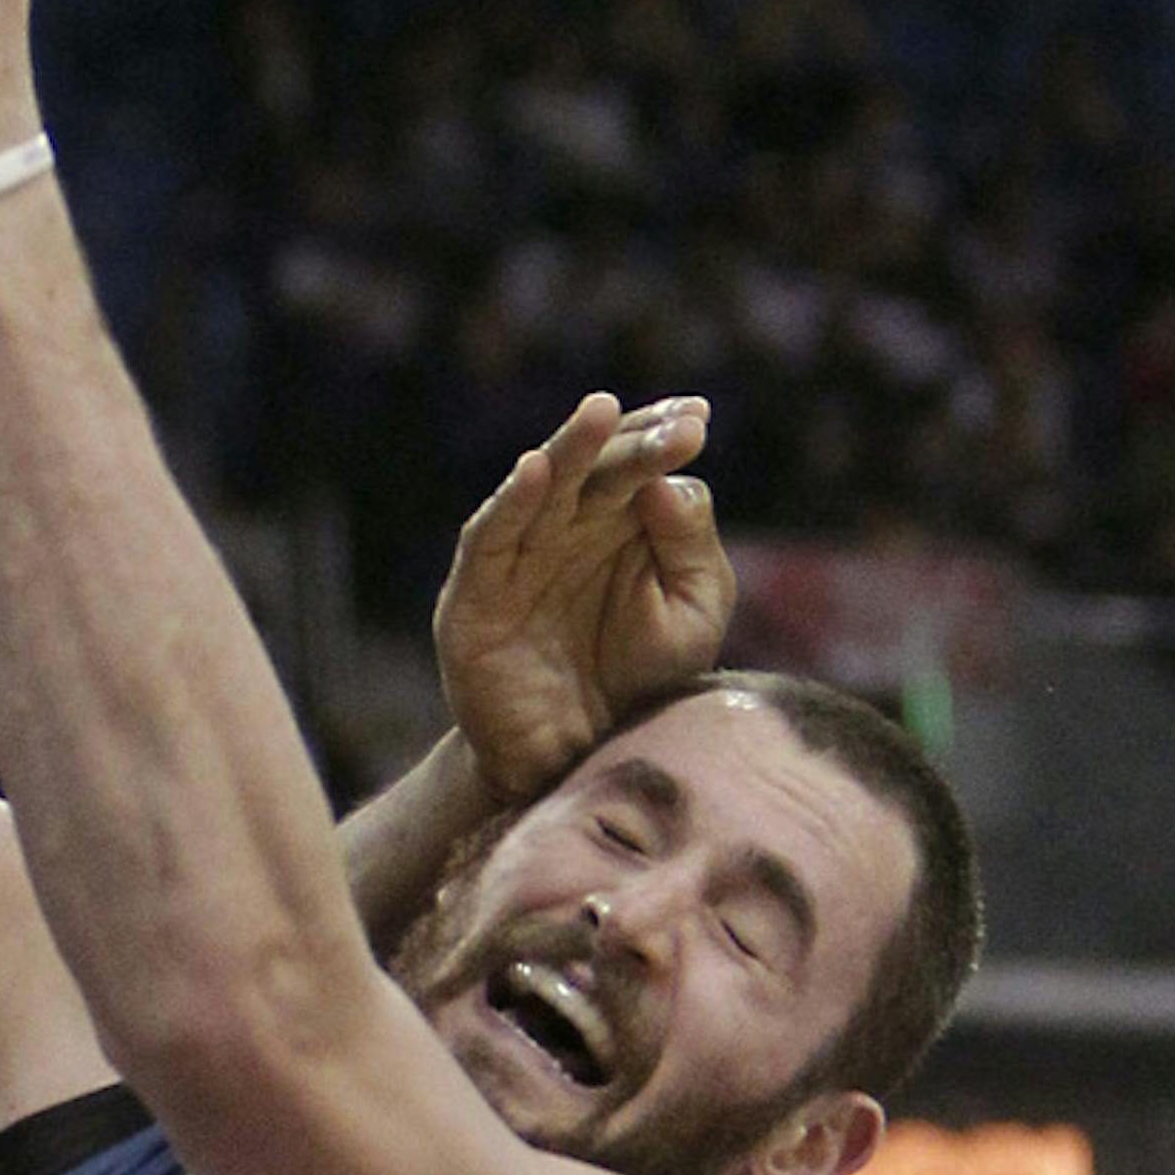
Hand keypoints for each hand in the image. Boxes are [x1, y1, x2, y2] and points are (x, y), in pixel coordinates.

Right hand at [432, 389, 731, 801]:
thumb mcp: (690, 617)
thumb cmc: (641, 685)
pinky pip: (491, 536)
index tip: (697, 419)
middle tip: (675, 424)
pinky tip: (539, 468)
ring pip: (543, 486)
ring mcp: (520, 556)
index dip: (662, 435)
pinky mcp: (477, 592)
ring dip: (569, 448)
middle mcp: (569, 529)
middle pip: (596, 466)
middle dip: (631, 439)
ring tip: (599, 412)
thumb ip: (691, 550)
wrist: (579, 763)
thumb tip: (670, 483)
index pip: (638, 462)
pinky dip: (512, 501)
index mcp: (621, 525)